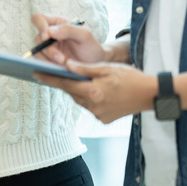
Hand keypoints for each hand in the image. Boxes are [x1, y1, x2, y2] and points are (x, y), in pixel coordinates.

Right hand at [30, 14, 105, 64]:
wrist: (95, 66)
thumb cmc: (90, 47)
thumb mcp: (84, 35)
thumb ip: (68, 29)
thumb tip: (49, 31)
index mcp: (56, 24)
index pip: (39, 19)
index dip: (39, 25)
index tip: (46, 36)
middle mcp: (49, 36)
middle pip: (38, 39)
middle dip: (49, 50)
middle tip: (61, 59)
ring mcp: (47, 50)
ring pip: (37, 52)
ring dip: (48, 60)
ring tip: (63, 65)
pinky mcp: (47, 62)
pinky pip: (40, 63)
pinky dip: (47, 67)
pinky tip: (58, 69)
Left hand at [36, 61, 155, 123]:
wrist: (150, 95)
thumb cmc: (130, 78)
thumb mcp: (107, 68)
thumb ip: (85, 69)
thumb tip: (66, 66)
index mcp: (94, 92)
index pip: (66, 84)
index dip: (50, 78)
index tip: (36, 73)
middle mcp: (94, 106)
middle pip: (72, 93)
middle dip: (63, 83)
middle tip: (50, 74)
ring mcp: (99, 115)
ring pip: (80, 100)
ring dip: (76, 91)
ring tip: (72, 80)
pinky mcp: (104, 119)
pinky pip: (90, 107)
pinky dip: (88, 98)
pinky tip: (91, 90)